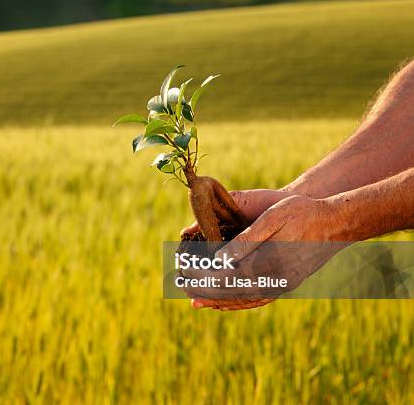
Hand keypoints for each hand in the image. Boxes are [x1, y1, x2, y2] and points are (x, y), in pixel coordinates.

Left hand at [186, 195, 346, 309]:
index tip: (183, 270)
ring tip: (196, 301)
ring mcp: (282, 286)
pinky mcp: (287, 285)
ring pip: (243, 300)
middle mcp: (274, 282)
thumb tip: (219, 260)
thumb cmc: (303, 213)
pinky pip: (258, 299)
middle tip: (180, 287)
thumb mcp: (273, 218)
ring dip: (218, 300)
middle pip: (231, 292)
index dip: (202, 276)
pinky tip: (226, 302)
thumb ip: (246, 240)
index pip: (226, 277)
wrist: (337, 222)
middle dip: (204, 290)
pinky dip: (239, 303)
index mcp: (268, 265)